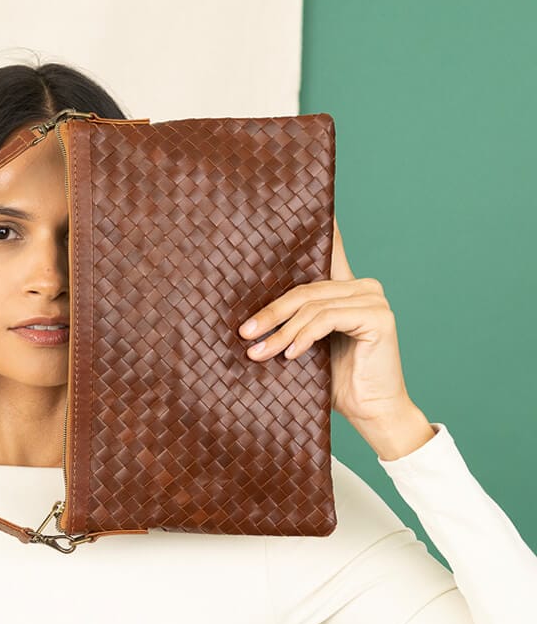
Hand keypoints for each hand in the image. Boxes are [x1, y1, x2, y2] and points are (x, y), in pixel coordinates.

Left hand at [237, 216, 410, 428]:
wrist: (371, 412)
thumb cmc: (336, 384)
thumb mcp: (305, 350)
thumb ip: (292, 326)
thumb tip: (246, 321)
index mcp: (346, 289)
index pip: (327, 252)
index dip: (316, 228)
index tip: (287, 211)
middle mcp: (362, 287)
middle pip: (306, 290)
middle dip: (271, 313)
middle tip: (245, 334)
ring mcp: (373, 299)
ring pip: (313, 306)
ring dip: (281, 331)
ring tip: (259, 353)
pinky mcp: (378, 317)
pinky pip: (328, 319)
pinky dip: (304, 336)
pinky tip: (290, 354)